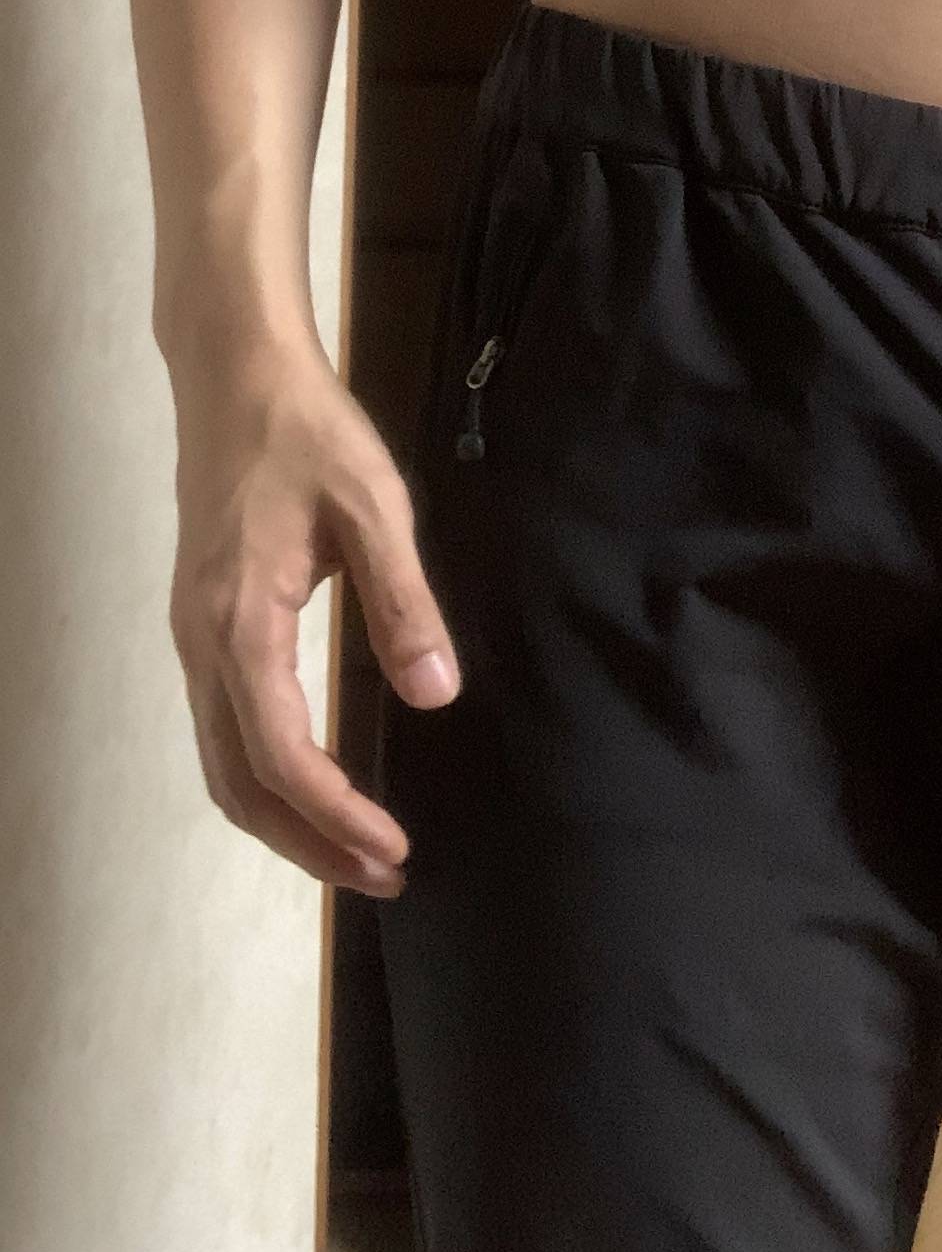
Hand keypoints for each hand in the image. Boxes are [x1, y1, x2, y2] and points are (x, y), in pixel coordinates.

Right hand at [167, 334, 459, 896]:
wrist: (235, 376)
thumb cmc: (308, 434)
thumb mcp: (374, 506)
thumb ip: (404, 600)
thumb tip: (437, 694)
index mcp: (242, 623)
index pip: (281, 755)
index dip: (336, 815)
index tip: (394, 849)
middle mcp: (203, 646)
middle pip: (240, 783)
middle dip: (310, 844)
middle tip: (384, 874)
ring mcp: (194, 638)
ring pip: (223, 765)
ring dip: (286, 821)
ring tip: (357, 851)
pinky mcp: (204, 626)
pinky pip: (222, 731)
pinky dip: (265, 780)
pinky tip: (316, 784)